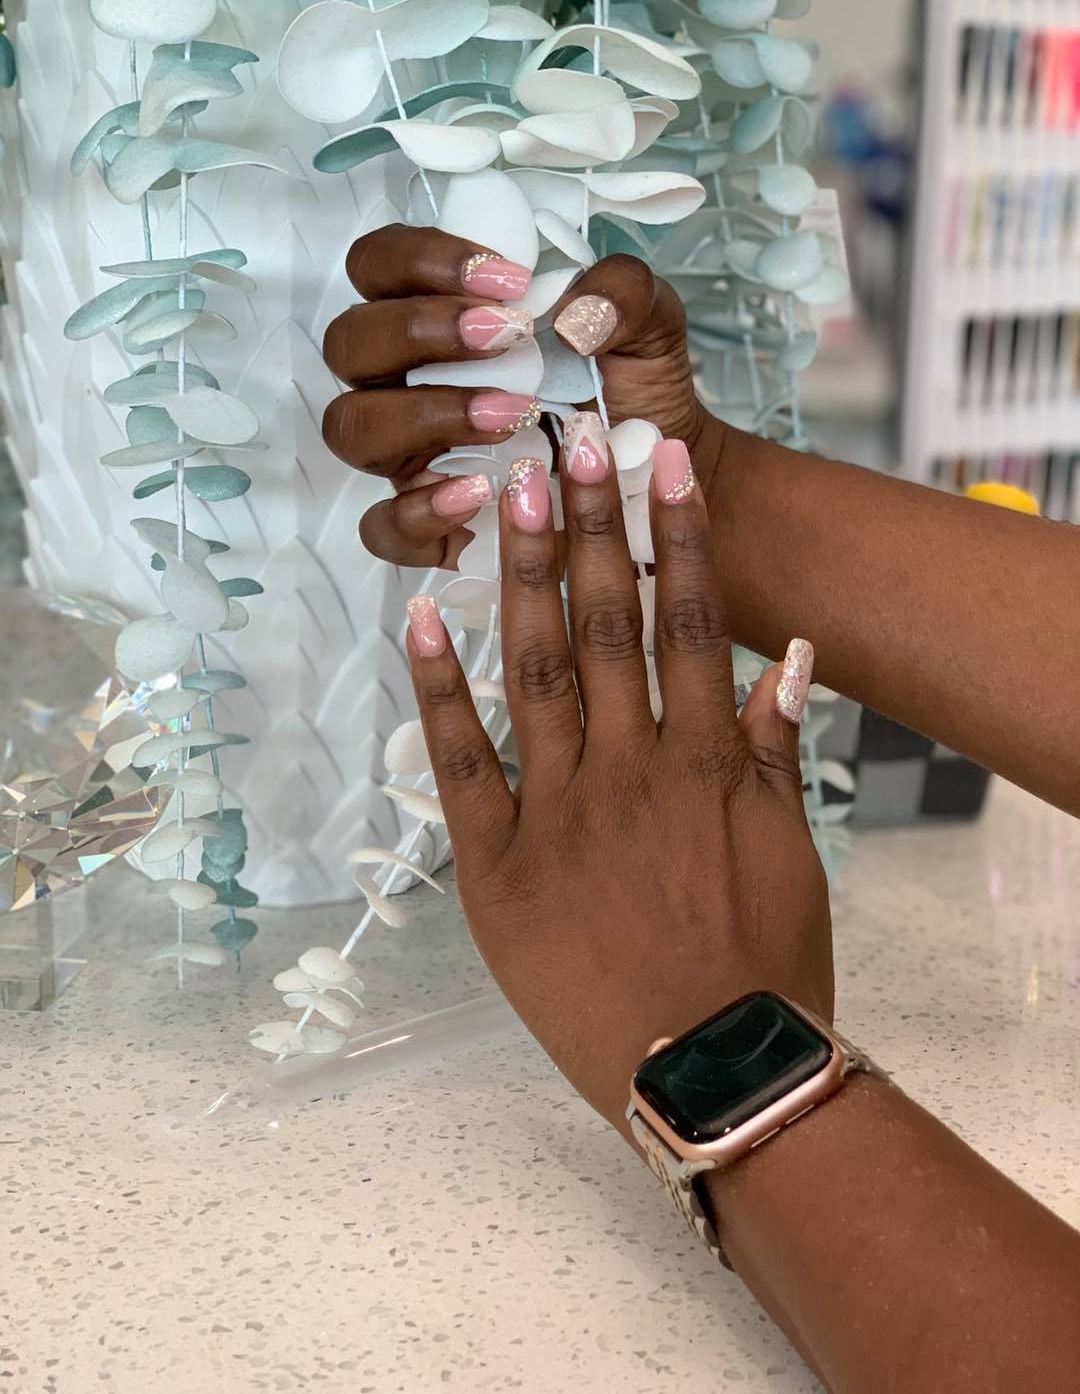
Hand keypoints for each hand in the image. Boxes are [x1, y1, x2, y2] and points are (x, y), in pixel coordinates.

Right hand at [322, 224, 707, 569]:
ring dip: (423, 412)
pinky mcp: (426, 526)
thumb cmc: (629, 388)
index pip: (379, 266)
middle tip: (505, 337)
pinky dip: (419, 510)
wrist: (660, 475)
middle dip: (419, 330)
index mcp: (437, 316)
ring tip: (511, 414)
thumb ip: (624, 292)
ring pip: (352, 428)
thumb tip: (577, 315)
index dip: (421, 260)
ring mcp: (407, 455)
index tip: (508, 279)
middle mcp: (404, 381)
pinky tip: (480, 491)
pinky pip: (382, 527)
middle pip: (350, 343)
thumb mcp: (647, 324)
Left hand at [403, 436, 831, 1128]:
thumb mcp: (792, 854)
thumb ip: (775, 750)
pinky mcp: (496, 868)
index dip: (678, 538)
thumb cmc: (762, 969)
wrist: (709, 1077)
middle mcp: (629, 771)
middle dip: (588, 526)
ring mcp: (557, 815)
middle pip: (607, 626)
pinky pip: (460, 767)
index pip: (691, 624)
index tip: (663, 465)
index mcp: (704, 764)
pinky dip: (439, 694)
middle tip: (570, 440)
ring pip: (536, 672)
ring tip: (508, 494)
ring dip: (522, 577)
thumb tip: (784, 652)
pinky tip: (419, 622)